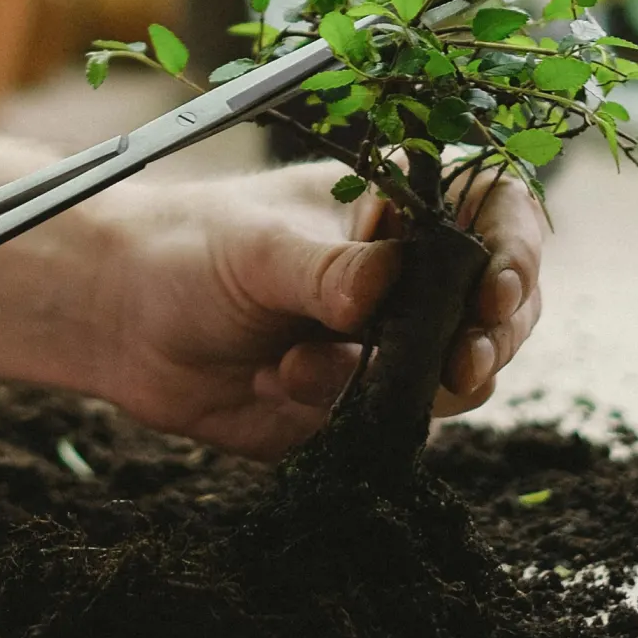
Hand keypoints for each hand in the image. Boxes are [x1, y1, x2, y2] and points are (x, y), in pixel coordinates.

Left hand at [85, 162, 543, 458]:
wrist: (120, 320)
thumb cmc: (188, 252)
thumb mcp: (256, 248)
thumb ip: (325, 271)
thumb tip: (383, 284)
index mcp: (400, 210)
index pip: (498, 215)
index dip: (517, 252)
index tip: (497, 291)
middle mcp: (410, 279)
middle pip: (503, 311)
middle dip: (489, 340)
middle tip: (462, 362)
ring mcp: (389, 347)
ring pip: (456, 379)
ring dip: (398, 383)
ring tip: (298, 367)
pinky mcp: (357, 408)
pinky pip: (391, 427)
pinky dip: (344, 416)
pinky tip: (275, 386)